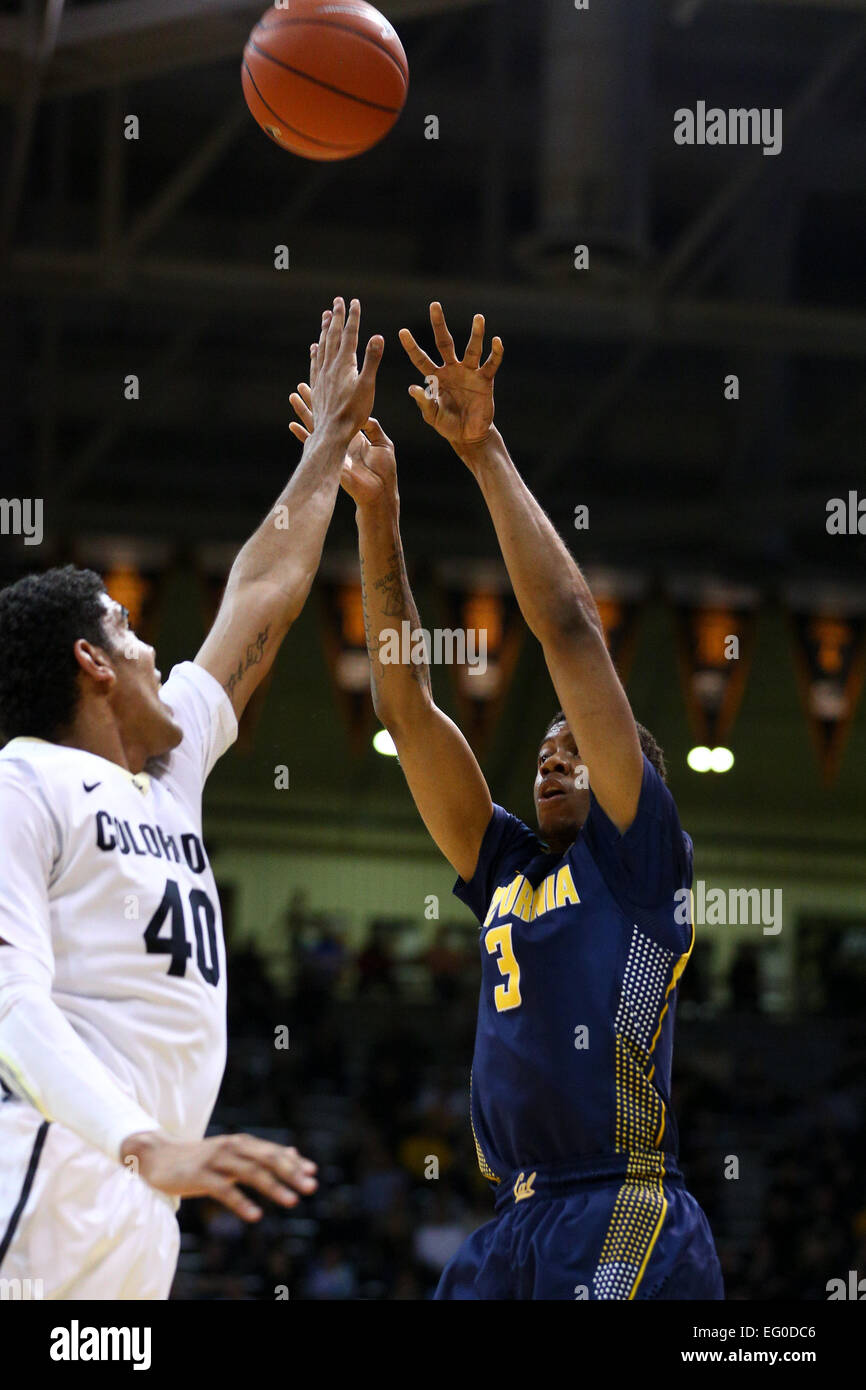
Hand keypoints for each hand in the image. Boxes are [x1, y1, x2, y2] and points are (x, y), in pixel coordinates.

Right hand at [121, 1129, 317, 1221]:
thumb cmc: (200, 1160)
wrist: (157, 1157)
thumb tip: (296, 1156)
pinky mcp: (199, 1176)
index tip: (314, 1175)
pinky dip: (241, 1202)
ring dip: (273, 1187)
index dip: (294, 1164)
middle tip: (311, 1188)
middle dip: (291, 1173)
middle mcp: (231, 1147)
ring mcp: (216, 1160)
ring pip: (250, 1172)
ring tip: (292, 1202)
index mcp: (241, 1143)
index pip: (273, 1152)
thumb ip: (262, 1156)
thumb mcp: (233, 1156)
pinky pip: (224, 1190)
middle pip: (267, 1159)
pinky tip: (255, 1215)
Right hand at [290, 380, 396, 510]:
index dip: (333, 400)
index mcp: (353, 434)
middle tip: (302, 385)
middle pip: (324, 416)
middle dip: (313, 401)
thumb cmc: (384, 471)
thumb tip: (366, 416)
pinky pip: (312, 445)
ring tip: (293, 397)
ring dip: (304, 412)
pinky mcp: (328, 458)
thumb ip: (373, 428)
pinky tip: (292, 425)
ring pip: (315, 426)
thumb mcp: (383, 443)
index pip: (340, 413)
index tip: (326, 386)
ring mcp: (333, 449)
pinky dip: (302, 435)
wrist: (379, 492)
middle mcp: (341, 439)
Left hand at [309, 297, 383, 442]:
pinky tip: (314, 348)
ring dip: (325, 330)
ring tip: (326, 317)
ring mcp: (322, 376)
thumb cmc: (353, 412)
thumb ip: (372, 360)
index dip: (353, 317)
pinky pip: (315, 363)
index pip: (350, 334)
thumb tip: (378, 336)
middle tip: (337, 301)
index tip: (354, 302)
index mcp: (344, 364)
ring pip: (322, 347)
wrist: (331, 432)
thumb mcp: (367, 386)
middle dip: (337, 317)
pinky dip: (315, 352)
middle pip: (333, 336)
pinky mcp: (317, 387)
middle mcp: (330, 366)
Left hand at [399, 302, 502, 453]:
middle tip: (434, 305)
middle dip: (439, 325)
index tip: (402, 331)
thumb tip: (412, 388)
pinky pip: (491, 364)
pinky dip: (495, 353)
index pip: (421, 359)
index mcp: (436, 377)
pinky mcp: (485, 380)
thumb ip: (424, 402)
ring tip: (479, 317)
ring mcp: (469, 373)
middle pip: (445, 343)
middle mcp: (452, 369)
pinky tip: (496, 341)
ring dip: (476, 334)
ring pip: (471, 349)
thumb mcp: (432, 416)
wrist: (469, 436)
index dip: (412, 346)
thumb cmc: (448, 425)